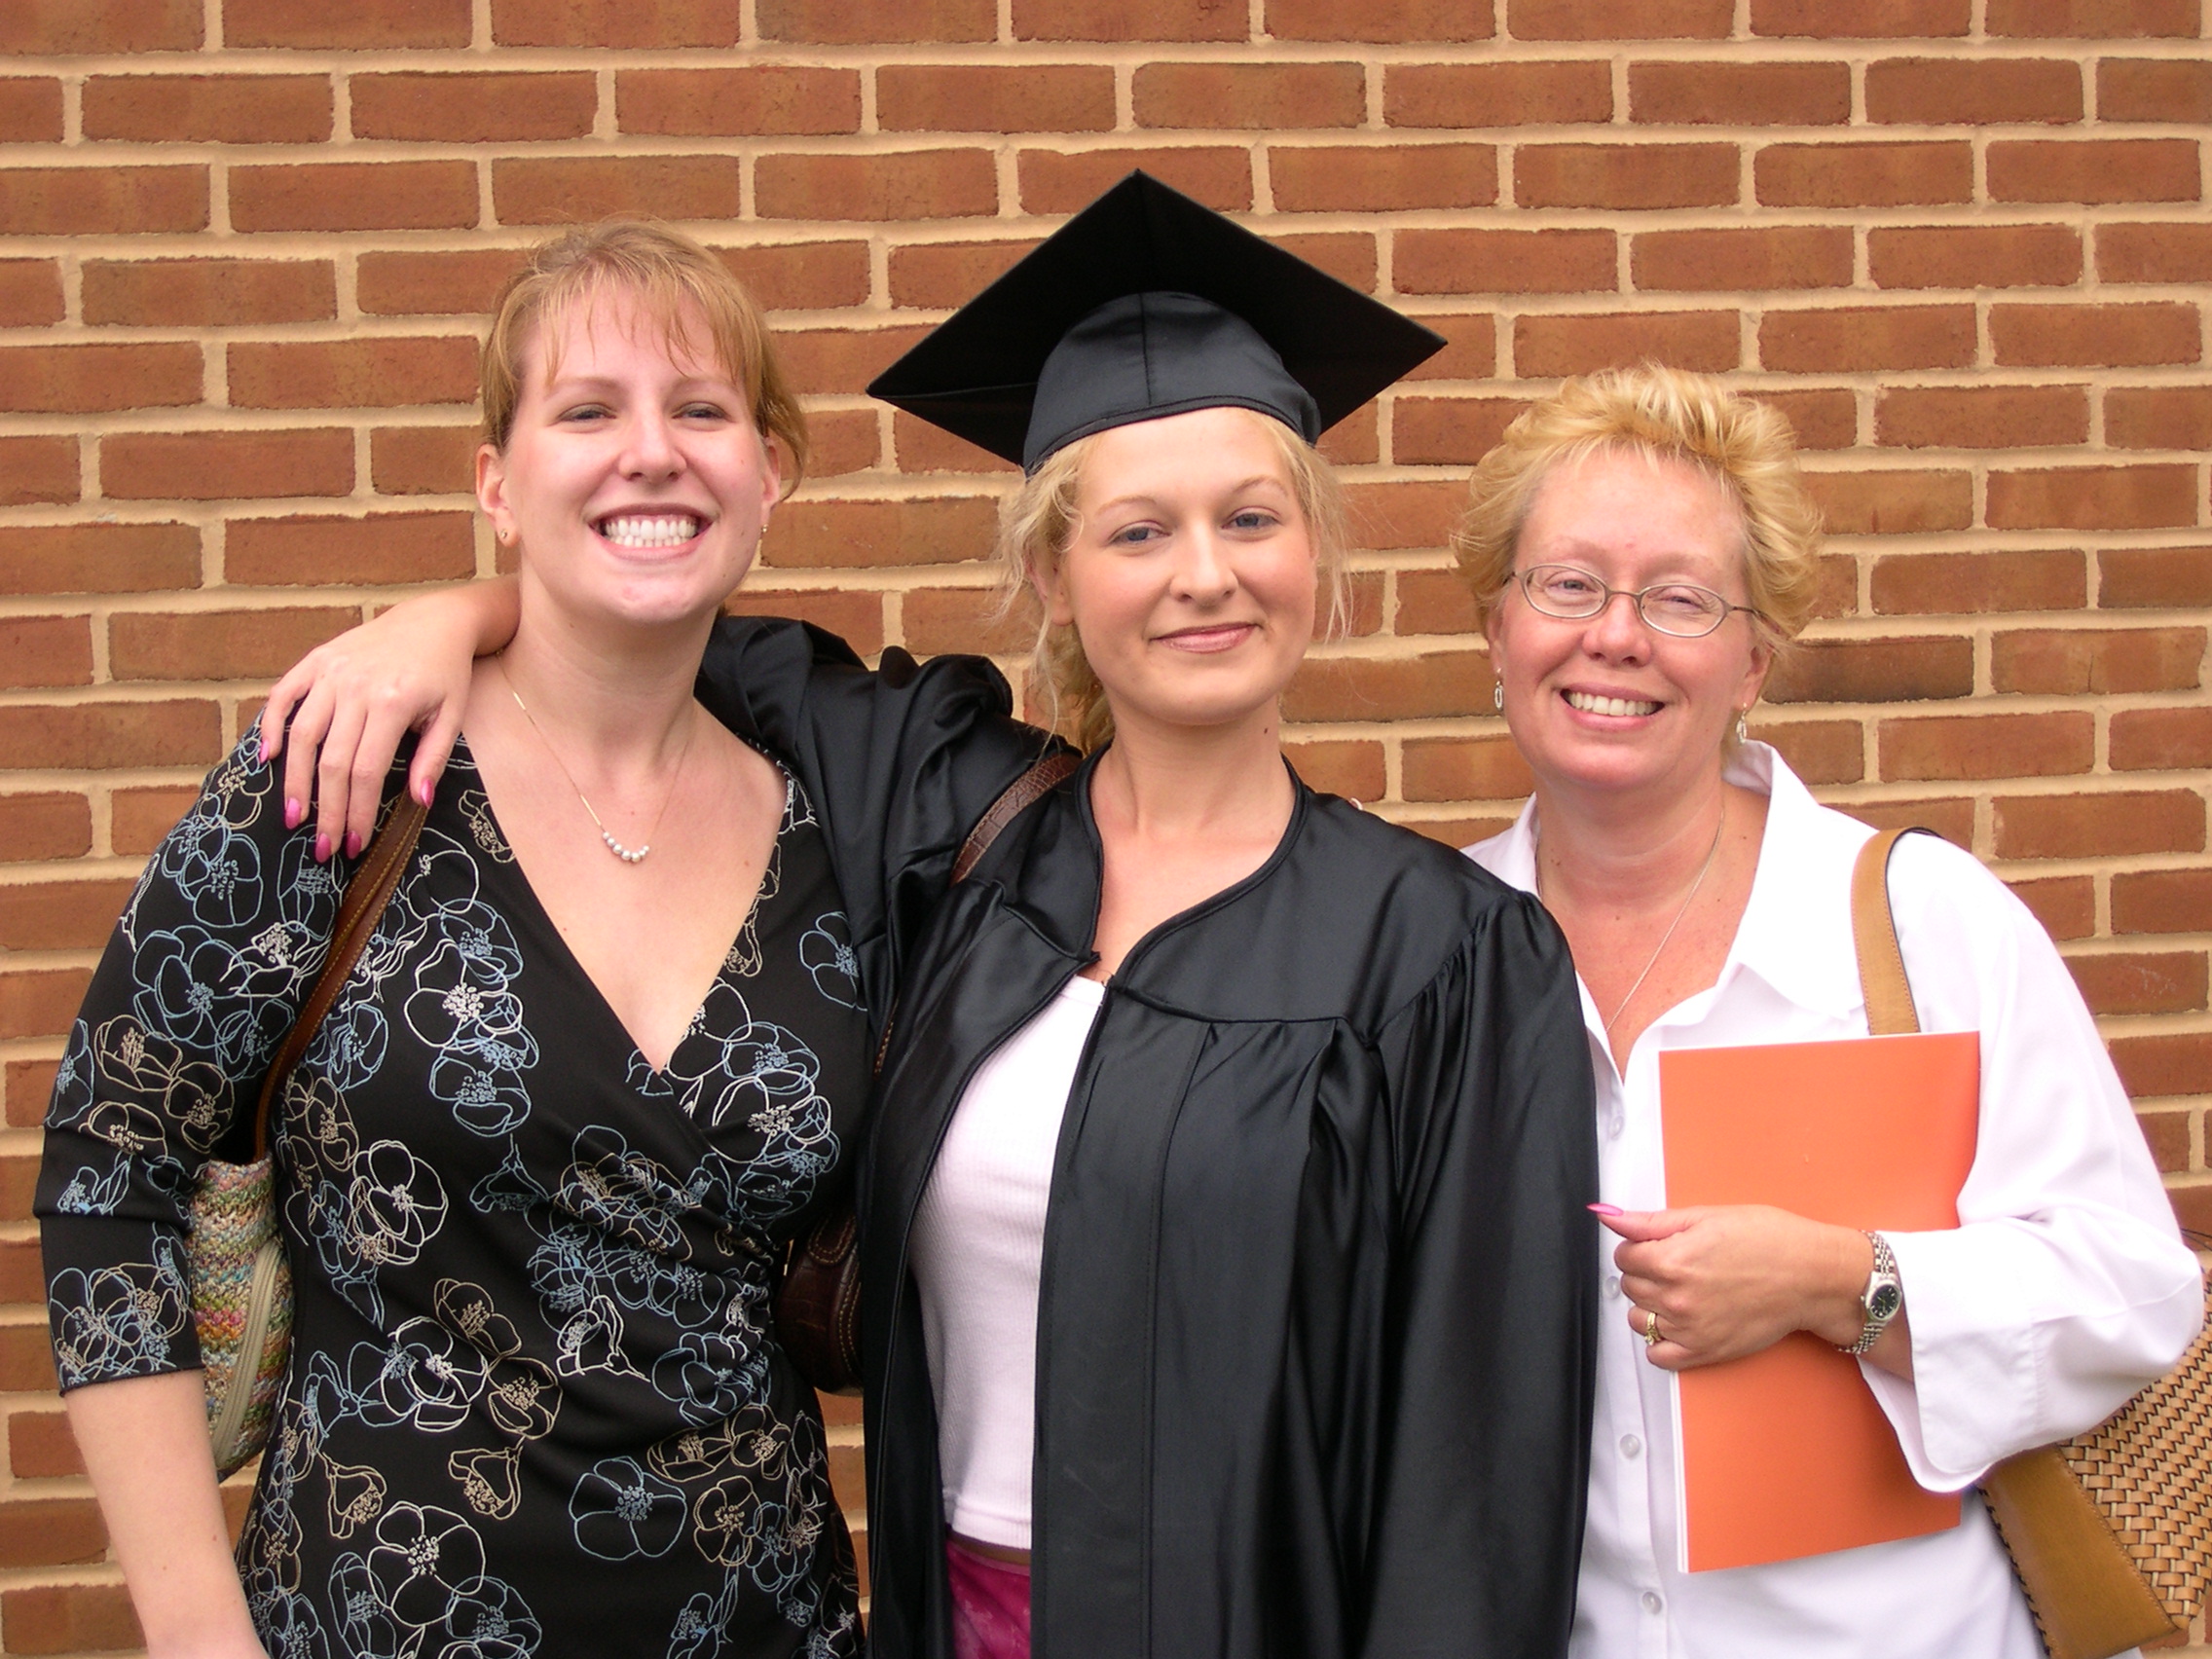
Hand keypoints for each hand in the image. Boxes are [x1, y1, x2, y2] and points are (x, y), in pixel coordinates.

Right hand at [259, 578, 516, 859]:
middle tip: (323, 847)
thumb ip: (434, 758)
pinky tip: (268, 759)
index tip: (355, 844)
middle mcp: (355, 686)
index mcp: (392, 702)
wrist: (433, 620)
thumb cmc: (445, 673)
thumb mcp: (452, 715)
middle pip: (331, 761)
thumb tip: (419, 801)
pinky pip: (283, 695)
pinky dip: (271, 725)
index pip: (366, 771)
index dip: (358, 811)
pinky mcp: (316, 660)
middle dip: (326, 810)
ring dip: (295, 780)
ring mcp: (331, 671)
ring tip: (295, 817)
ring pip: (302, 734)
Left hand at [1598, 1205, 1872, 1371]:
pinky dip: (1661, 1341)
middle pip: (1629, 1286)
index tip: (1658, 1245)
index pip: (1623, 1256)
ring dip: (1650, 1305)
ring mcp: (1690, 1329)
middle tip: (1677, 1264)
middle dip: (1645, 1272)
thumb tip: (1608, 1216)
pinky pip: (1658, 1356)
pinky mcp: (1705, 1352)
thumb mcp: (1706, 1217)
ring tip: (1681, 1291)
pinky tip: (1679, 1323)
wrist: (1811, 1276)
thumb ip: (1650, 1222)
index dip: (1639, 1247)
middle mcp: (1676, 1298)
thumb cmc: (1769, 1240)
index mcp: (1672, 1260)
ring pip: (1639, 1319)